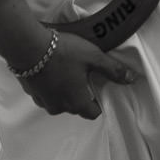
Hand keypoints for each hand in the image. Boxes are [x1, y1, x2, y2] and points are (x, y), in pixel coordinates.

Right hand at [19, 31, 140, 118]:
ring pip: (59, 101)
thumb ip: (113, 70)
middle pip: (76, 107)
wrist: (27, 46)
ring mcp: (43, 101)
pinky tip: (51, 69)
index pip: (93, 113)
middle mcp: (59, 107)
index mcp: (76, 103)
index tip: (98, 87)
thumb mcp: (93, 57)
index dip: (98, 102)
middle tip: (83, 74)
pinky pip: (45, 94)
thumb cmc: (63, 52)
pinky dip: (50, 85)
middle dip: (81, 94)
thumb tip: (132, 79)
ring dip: (64, 90)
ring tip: (66, 69)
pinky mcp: (31, 92)